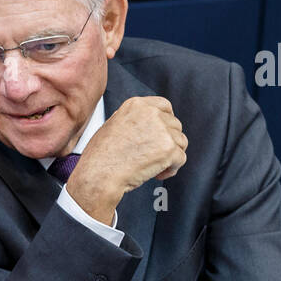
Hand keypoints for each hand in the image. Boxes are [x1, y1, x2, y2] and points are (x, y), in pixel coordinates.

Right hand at [66, 95, 186, 224]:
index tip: (162, 133)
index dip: (166, 121)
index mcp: (136, 106)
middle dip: (168, 141)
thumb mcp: (112, 125)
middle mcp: (151, 114)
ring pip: (181, 142)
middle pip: (174, 125)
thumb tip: (146, 125)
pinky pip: (181, 159)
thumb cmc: (100, 156)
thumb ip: (133, 120)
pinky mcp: (169, 149)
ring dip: (171, 155)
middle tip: (153, 155)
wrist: (99, 174)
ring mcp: (161, 131)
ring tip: (154, 166)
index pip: (164, 106)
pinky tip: (157, 173)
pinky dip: (171, 169)